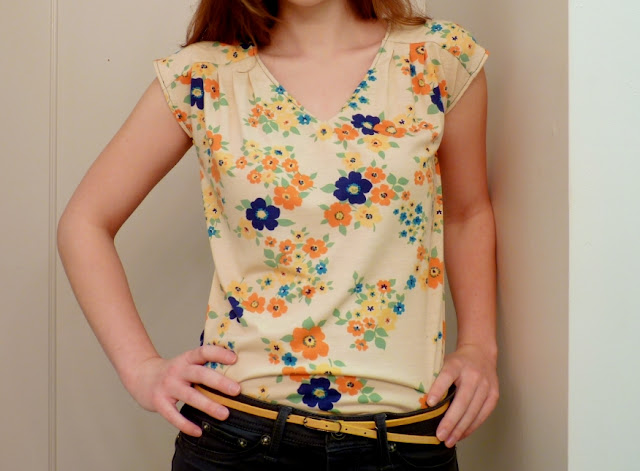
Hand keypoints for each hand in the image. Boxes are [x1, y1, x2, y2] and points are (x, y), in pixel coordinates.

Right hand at [122, 345, 240, 436]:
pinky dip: (186, 424)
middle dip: (219, 382)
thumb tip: (236, 373)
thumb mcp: (186, 363)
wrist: (141, 376)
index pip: (203, 352)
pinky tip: (199, 431)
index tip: (235, 358)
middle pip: (200, 374)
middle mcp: (177, 371)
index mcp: (187, 359)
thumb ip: (204, 366)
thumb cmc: (172, 372)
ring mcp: (167, 386)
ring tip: (224, 414)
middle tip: (236, 390)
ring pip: (190, 396)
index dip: (218, 353)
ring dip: (208, 405)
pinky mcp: (159, 402)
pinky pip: (173, 415)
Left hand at [426, 344, 498, 447]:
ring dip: (460, 429)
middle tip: (439, 435)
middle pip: (461, 401)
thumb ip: (435, 378)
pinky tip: (461, 435)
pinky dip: (471, 427)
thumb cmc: (457, 362)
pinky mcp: (494, 395)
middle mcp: (473, 375)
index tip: (429, 403)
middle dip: (450, 421)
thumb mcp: (444, 363)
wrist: (480, 353)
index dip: (438, 389)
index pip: (447, 376)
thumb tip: (420, 402)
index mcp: (457, 364)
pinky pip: (482, 415)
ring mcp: (486, 385)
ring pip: (473, 411)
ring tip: (448, 441)